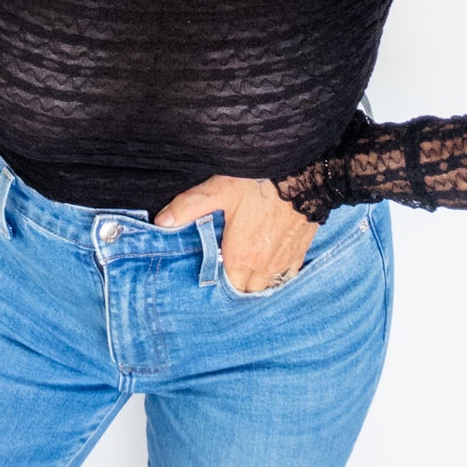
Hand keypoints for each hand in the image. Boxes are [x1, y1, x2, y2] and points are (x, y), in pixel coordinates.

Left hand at [155, 175, 318, 292]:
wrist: (305, 174)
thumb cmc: (260, 183)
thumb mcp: (219, 190)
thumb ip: (189, 207)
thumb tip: (161, 222)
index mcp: (241, 257)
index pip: (227, 288)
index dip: (218, 283)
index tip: (212, 274)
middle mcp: (264, 267)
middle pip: (247, 291)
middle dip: (236, 285)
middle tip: (225, 272)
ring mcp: (285, 262)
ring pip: (268, 286)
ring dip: (256, 283)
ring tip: (245, 271)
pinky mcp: (301, 252)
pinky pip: (287, 276)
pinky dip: (277, 275)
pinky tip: (269, 264)